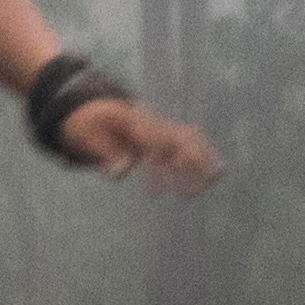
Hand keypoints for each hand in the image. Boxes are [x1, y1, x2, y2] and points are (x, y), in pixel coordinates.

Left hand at [64, 99, 221, 194]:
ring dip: (201, 162)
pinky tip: (218, 173)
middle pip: (179, 140)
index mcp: (134, 121)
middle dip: (188, 165)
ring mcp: (161, 127)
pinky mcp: (165, 135)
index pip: (152, 145)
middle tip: (188, 195)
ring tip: (210, 185)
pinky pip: (192, 142)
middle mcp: (153, 123)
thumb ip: (104, 153)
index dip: (156, 171)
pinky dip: (206, 155)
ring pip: (191, 141)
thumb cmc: (89, 124)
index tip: (156, 196)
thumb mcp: (87, 136)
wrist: (93, 108)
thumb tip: (120, 173)